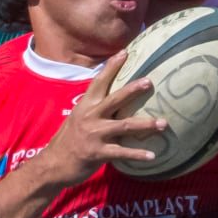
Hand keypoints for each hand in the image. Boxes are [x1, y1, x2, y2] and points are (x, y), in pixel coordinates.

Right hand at [37, 52, 161, 185]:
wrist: (53, 164)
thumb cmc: (68, 141)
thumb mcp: (77, 118)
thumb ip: (94, 108)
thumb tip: (113, 99)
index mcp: (85, 106)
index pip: (99, 82)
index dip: (111, 67)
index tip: (125, 52)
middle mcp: (90, 116)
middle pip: (115, 99)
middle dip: (133, 90)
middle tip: (149, 81)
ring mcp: (94, 134)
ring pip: (124, 125)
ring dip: (146, 125)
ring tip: (164, 123)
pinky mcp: (98, 153)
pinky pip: (122, 152)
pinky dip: (138, 154)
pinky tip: (153, 156)